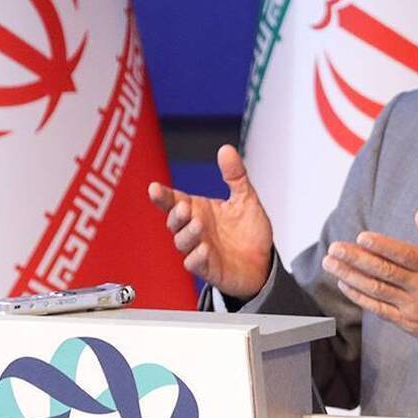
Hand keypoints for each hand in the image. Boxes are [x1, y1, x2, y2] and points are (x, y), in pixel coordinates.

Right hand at [148, 145, 272, 298]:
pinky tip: (204, 250)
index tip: (154, 188)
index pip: (174, 201)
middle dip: (176, 214)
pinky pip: (195, 264)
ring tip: (199, 224)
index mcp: (200, 210)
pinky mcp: (209, 268)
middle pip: (175, 221)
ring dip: (188, 233)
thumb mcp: (245, 199)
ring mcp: (200, 249)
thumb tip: (226, 149)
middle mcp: (196, 230)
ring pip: (182, 242)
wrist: (263, 263)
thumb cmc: (248, 233)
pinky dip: (197, 257)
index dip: (163, 196)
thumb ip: (235, 175)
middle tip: (184, 206)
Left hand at [321, 210, 417, 359]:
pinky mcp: (408, 322)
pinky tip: (346, 284)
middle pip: (383, 271)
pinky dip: (360, 296)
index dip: (381, 246)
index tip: (361, 237)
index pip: (404, 255)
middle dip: (355, 259)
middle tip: (335, 248)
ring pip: (375, 289)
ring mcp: (413, 307)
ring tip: (331, 263)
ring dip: (350, 276)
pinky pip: (378, 308)